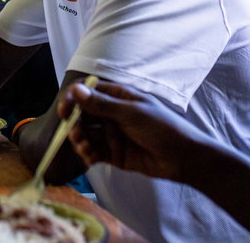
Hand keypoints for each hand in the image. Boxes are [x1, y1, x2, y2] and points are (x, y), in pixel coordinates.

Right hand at [62, 81, 215, 183]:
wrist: (183, 158)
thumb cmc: (162, 128)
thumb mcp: (132, 113)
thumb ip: (102, 104)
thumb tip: (76, 90)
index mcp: (118, 97)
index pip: (88, 93)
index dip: (73, 100)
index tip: (65, 111)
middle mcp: (112, 114)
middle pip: (83, 115)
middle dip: (75, 124)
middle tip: (76, 134)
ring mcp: (112, 134)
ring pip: (86, 134)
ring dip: (80, 140)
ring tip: (85, 147)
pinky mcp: (114, 154)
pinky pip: (93, 152)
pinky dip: (87, 154)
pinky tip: (90, 158)